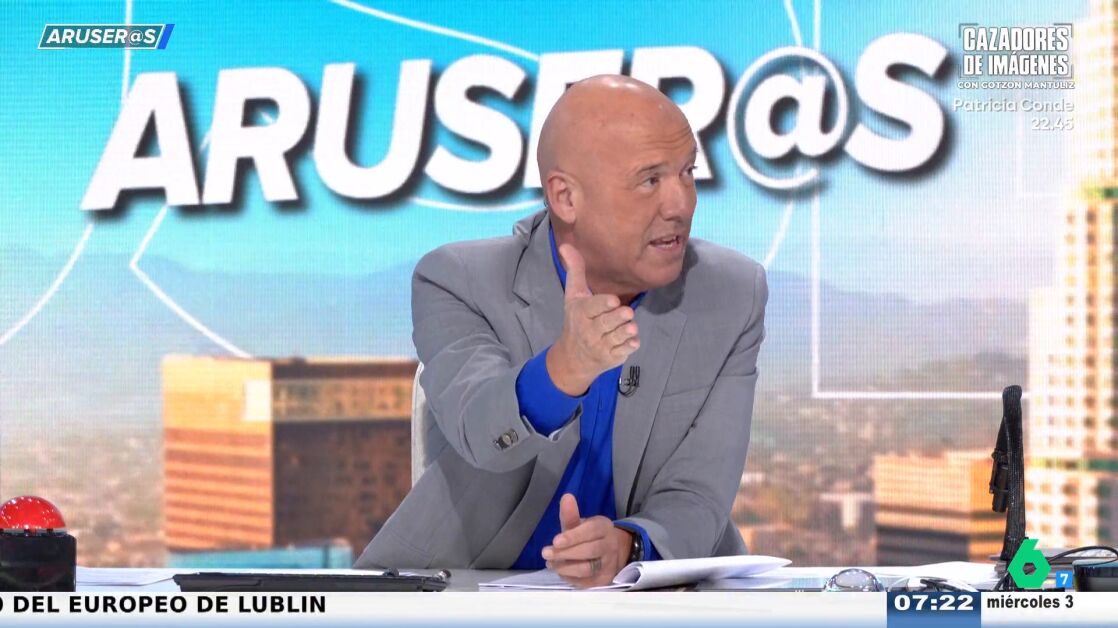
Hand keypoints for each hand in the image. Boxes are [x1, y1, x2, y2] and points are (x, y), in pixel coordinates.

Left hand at [541, 493, 632, 587]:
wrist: (612, 553)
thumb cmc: (589, 537)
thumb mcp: (581, 524)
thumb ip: (571, 515)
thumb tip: (566, 497)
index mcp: (604, 527)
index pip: (591, 531)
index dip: (573, 536)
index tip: (555, 541)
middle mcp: (609, 545)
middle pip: (589, 551)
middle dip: (565, 553)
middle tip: (546, 553)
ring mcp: (609, 564)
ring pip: (587, 569)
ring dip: (566, 567)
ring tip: (551, 564)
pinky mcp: (604, 581)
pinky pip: (586, 583)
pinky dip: (571, 578)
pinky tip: (561, 572)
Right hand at [547, 244, 639, 394]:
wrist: (573, 358)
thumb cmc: (576, 320)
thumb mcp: (573, 296)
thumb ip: (575, 270)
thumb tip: (566, 245)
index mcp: (580, 313)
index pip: (593, 308)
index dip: (604, 305)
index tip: (614, 301)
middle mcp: (589, 331)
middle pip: (608, 322)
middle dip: (619, 318)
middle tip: (627, 313)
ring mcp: (601, 346)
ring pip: (619, 336)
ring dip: (627, 331)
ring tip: (630, 326)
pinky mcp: (611, 358)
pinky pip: (625, 350)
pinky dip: (630, 345)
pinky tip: (631, 340)